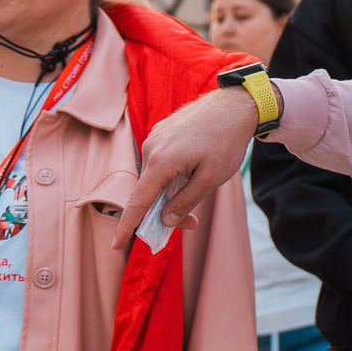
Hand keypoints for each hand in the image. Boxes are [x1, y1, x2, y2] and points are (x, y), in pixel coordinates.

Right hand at [115, 89, 260, 253]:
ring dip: (170, 191)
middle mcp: (151, 148)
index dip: (127, 226)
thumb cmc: (226, 142)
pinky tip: (194, 170)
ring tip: (199, 188)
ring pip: (155, 176)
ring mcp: (155, 138)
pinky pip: (160, 161)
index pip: (137, 201)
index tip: (116, 245)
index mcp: (160, 161)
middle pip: (148, 191)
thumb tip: (165, 221)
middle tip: (193, 223)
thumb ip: (185, 202)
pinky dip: (172, 175)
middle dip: (164, 210)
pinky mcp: (162, 132)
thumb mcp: (210, 179)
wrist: (235, 105)